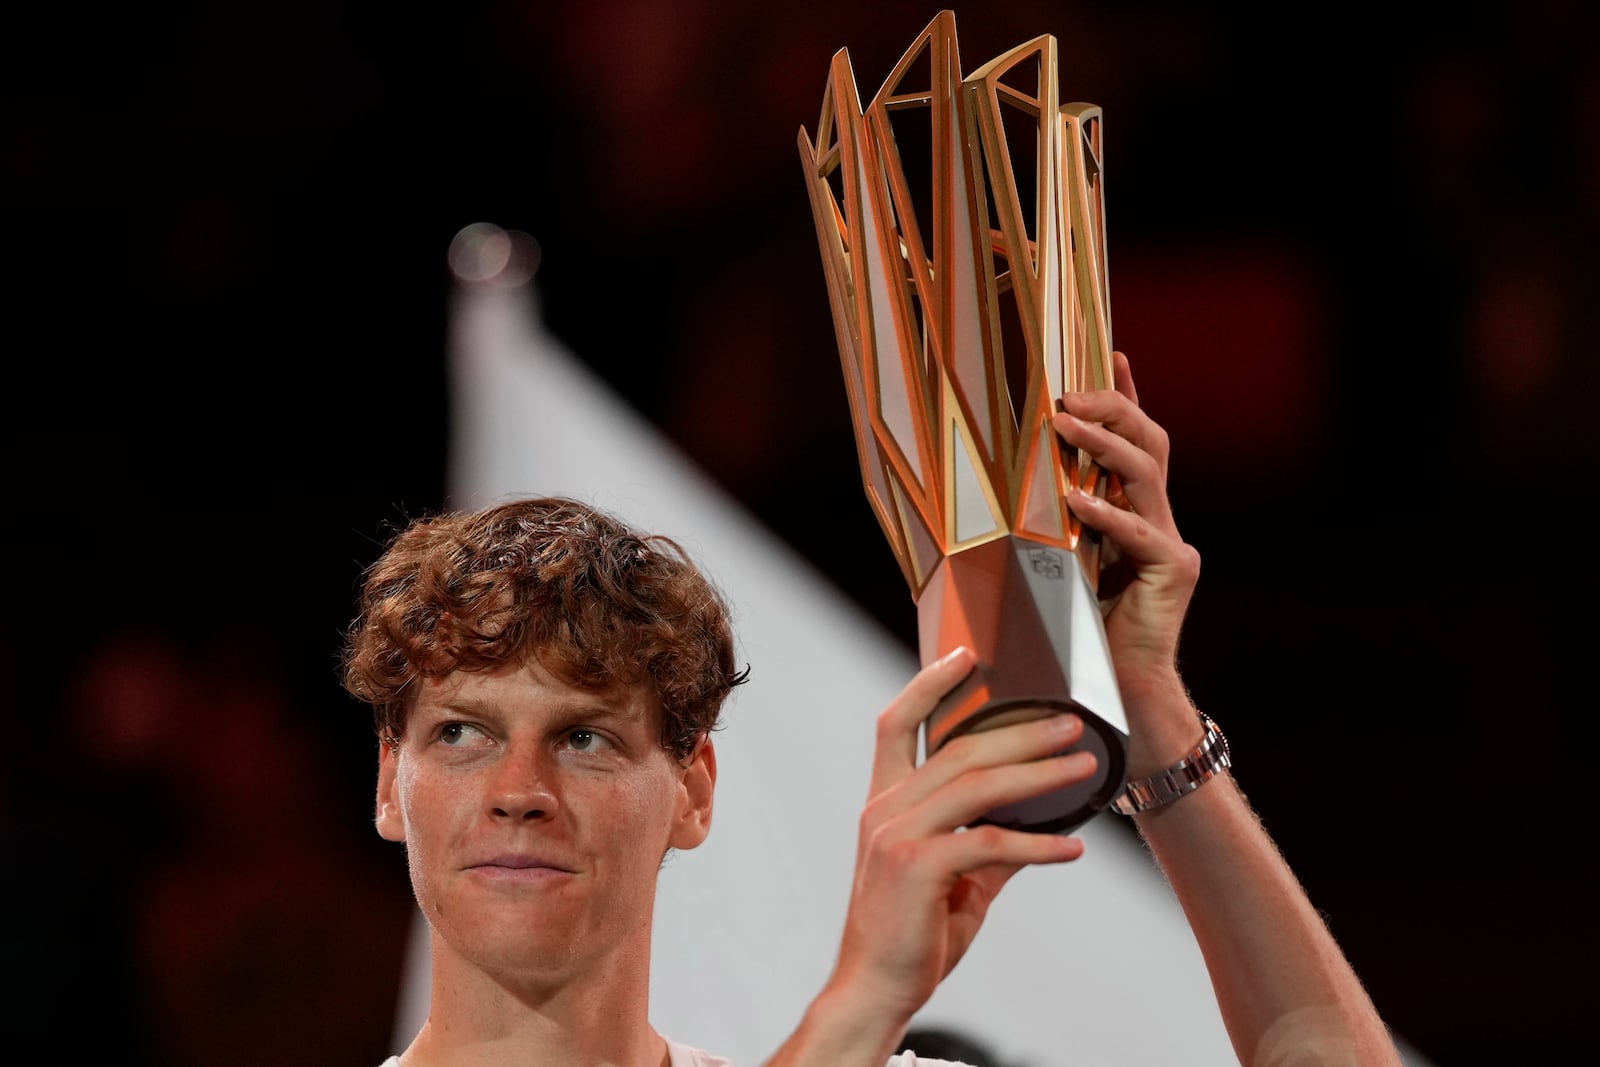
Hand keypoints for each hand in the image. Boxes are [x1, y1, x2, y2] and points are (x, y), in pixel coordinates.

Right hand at [823, 647, 1094, 1030]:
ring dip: (1039, 774)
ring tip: (1084, 767)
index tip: (968, 654)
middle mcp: (886, 809)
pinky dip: (1037, 844)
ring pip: (977, 786)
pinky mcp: (917, 868)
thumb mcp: (954, 878)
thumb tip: (1041, 822)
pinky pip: (989, 843)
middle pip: (958, 749)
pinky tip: (1073, 849)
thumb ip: (988, 843)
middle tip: (1069, 723)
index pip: (897, 723)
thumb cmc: (911, 933)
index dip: (930, 683)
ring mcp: (897, 835)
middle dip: (1020, 730)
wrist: (875, 987)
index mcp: (886, 802)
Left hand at [1051, 350, 1202, 771]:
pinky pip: (1140, 533)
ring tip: (1067, 426)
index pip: (1134, 440)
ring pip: (1148, 474)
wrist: (1116, 695)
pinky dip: (1106, 513)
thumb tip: (984, 493)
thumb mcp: (1052, 565)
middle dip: (1113, 408)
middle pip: (1149, 441)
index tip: (1110, 352)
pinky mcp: (1172, 573)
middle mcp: (1158, 519)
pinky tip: (1075, 499)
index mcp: (1133, 512)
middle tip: (1069, 394)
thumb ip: (1041, 527)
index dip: (1126, 394)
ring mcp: (1171, 544)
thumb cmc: (1076, 635)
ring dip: (1104, 445)